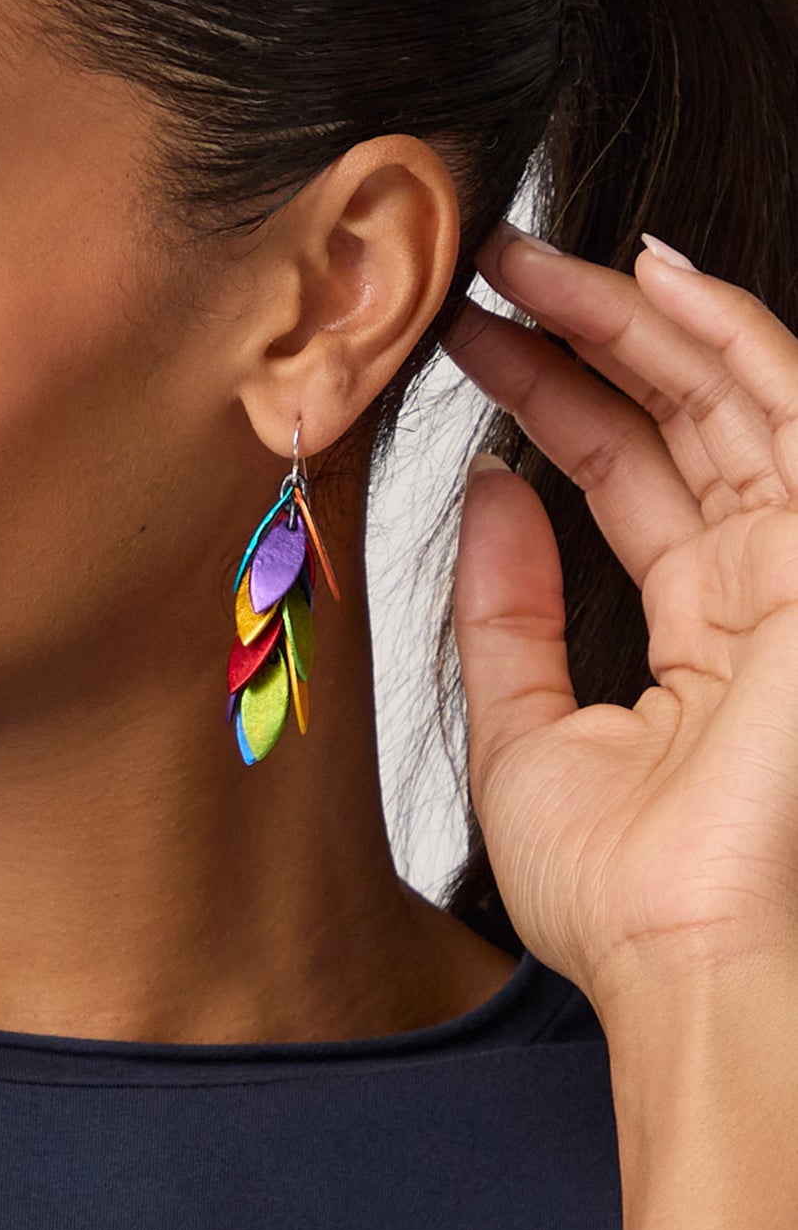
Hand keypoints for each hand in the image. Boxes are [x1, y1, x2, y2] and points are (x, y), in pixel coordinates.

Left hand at [445, 224, 797, 1229]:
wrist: (691, 975)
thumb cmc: (629, 900)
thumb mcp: (528, 732)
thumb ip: (508, 609)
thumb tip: (486, 487)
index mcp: (702, 633)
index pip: (627, 476)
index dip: (550, 397)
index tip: (466, 341)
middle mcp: (765, 589)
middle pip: (677, 421)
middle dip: (586, 333)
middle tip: (491, 266)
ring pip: (733, 397)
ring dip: (640, 313)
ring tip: (536, 254)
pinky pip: (792, 414)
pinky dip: (734, 335)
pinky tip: (659, 274)